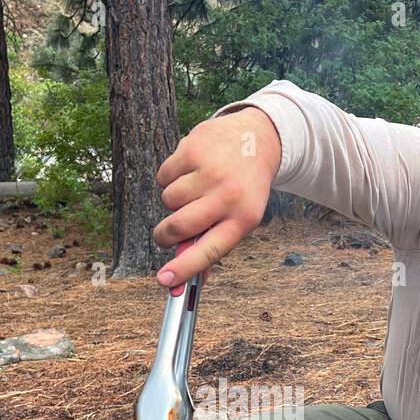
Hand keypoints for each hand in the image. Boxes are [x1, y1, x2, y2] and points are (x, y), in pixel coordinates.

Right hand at [152, 107, 281, 287]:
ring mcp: (209, 171)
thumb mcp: (239, 219)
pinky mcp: (193, 150)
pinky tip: (190, 171)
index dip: (185, 269)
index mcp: (242, 219)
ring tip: (193, 190)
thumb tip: (181, 280)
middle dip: (164, 235)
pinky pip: (163, 177)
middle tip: (165, 235)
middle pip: (179, 226)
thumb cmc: (243, 189)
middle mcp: (227, 195)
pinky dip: (170, 178)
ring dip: (174, 201)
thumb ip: (211, 246)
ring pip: (168, 201)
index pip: (210, 251)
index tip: (164, 281)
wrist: (256, 139)